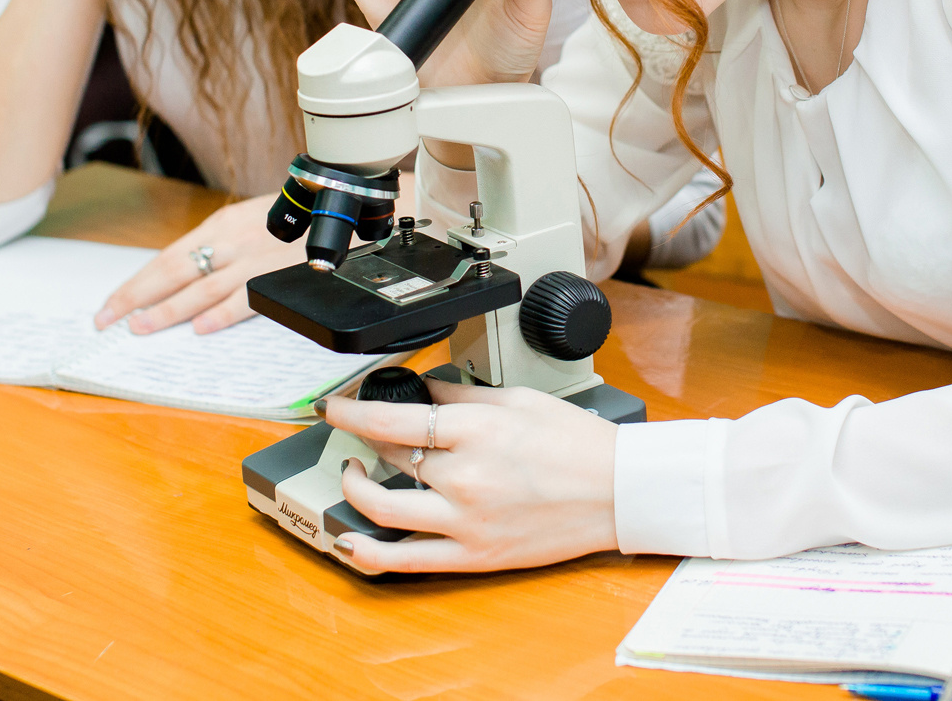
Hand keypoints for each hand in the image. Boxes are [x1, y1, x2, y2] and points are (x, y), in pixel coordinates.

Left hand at [94, 193, 300, 333]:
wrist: (338, 208)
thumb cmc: (294, 219)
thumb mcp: (249, 221)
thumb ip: (218, 245)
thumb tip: (183, 275)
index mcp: (220, 225)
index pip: (166, 257)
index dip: (136, 283)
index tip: (111, 305)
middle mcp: (231, 240)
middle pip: (173, 270)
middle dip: (136, 296)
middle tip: (109, 319)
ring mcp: (253, 258)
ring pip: (201, 287)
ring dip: (169, 309)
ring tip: (141, 327)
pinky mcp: (277, 274)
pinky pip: (246, 297)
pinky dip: (222, 313)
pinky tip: (201, 328)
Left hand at [322, 380, 618, 572]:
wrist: (617, 491)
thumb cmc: (576, 444)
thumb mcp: (516, 399)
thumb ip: (460, 396)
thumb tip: (418, 390)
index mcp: (476, 431)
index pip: (390, 420)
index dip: (350, 411)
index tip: (334, 406)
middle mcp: (465, 477)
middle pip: (388, 456)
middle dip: (368, 439)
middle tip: (365, 431)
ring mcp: (466, 521)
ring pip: (382, 507)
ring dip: (354, 487)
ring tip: (354, 473)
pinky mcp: (474, 555)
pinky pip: (406, 561)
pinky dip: (368, 553)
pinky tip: (349, 539)